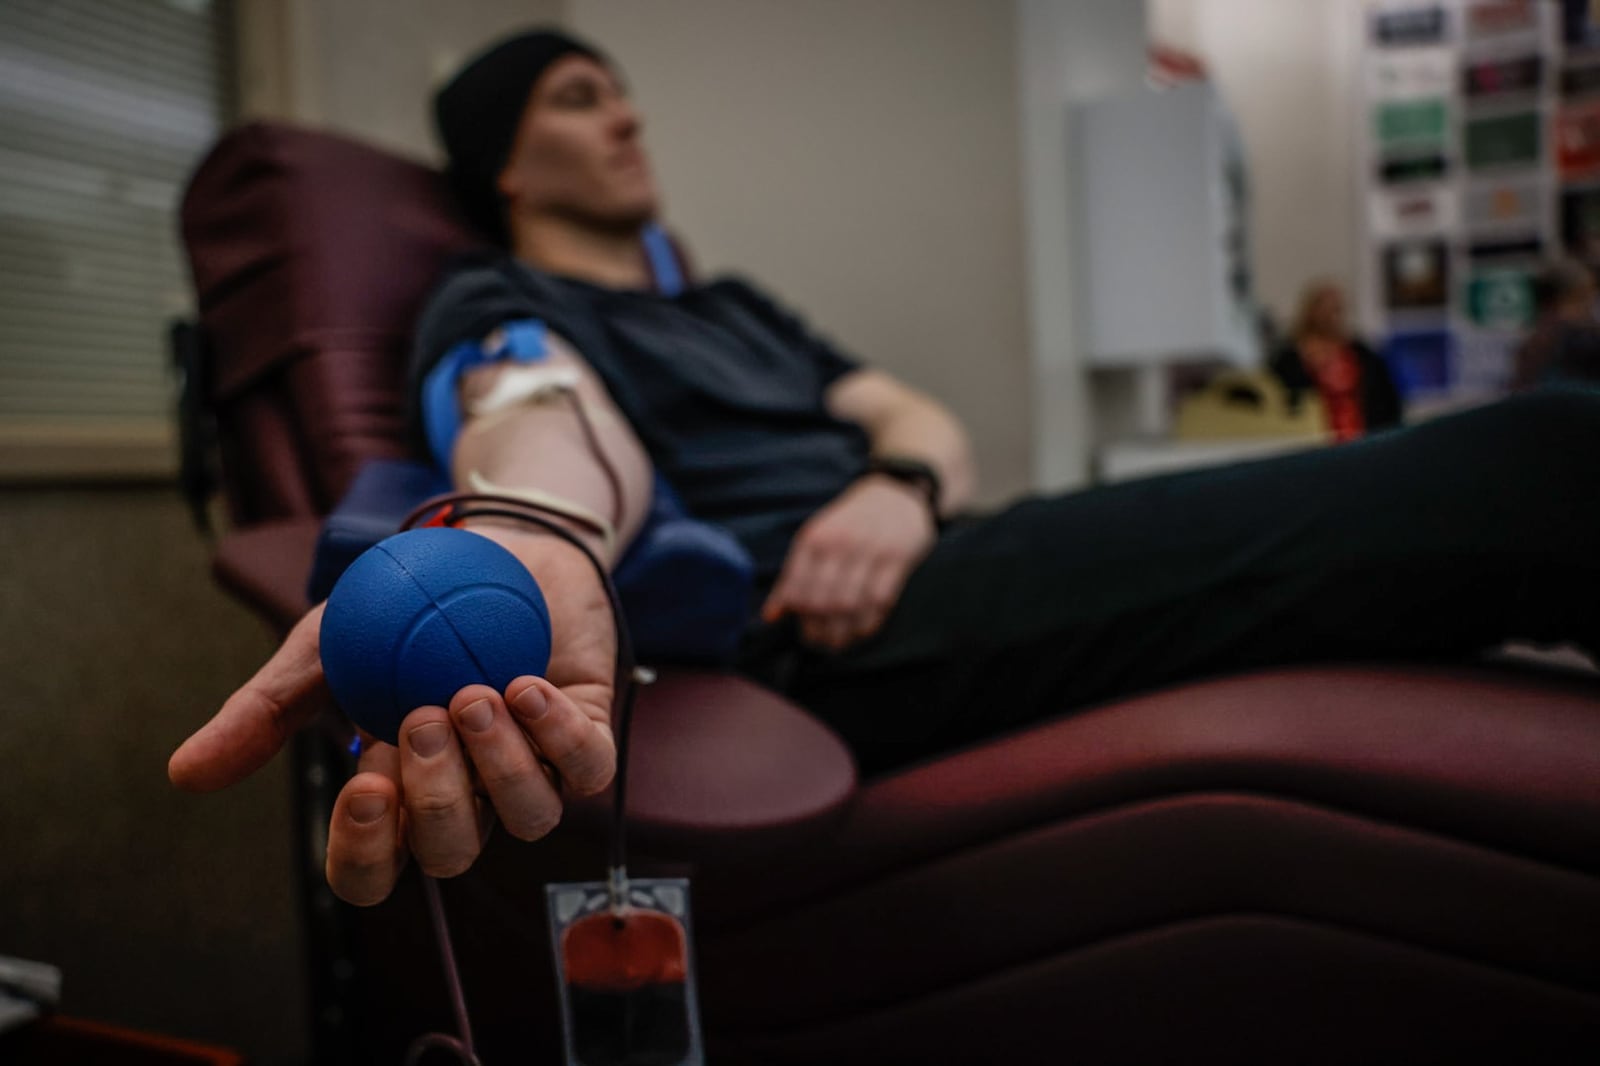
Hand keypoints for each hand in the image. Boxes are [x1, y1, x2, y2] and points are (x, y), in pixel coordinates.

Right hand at [168, 528, 616, 905]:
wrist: (490, 544)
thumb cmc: (403, 609)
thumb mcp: (324, 650)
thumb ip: (265, 711)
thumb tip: (185, 775)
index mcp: (397, 795)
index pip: (374, 872)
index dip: (368, 852)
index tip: (365, 785)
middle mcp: (467, 797)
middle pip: (451, 854)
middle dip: (438, 796)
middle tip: (421, 717)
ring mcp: (532, 769)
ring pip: (530, 819)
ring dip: (500, 764)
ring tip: (472, 694)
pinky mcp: (589, 732)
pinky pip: (588, 768)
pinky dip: (558, 733)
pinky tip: (525, 686)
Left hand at [761, 474, 934, 650]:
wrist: (895, 495)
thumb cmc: (849, 523)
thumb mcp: (816, 539)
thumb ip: (792, 577)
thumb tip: (770, 616)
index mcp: (814, 538)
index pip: (797, 587)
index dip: (798, 616)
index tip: (803, 629)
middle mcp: (840, 543)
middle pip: (823, 600)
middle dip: (820, 629)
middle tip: (821, 642)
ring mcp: (870, 550)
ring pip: (850, 604)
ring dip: (843, 631)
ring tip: (838, 643)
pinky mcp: (897, 558)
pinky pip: (880, 600)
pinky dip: (869, 622)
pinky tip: (862, 630)